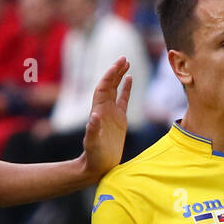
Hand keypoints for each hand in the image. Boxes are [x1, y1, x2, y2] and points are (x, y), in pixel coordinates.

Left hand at [81, 57, 131, 182]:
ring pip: (116, 89)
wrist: (98, 165)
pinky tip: (130, 78)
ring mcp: (112, 113)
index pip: (103, 88)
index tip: (116, 65)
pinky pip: (123, 99)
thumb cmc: (94, 156)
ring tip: (127, 62)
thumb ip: (93, 130)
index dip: (109, 76)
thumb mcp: (92, 143)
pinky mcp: (120, 119)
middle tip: (124, 58)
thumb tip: (95, 117)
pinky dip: (126, 89)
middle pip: (109, 85)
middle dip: (115, 71)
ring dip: (120, 76)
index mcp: (98, 111)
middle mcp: (104, 109)